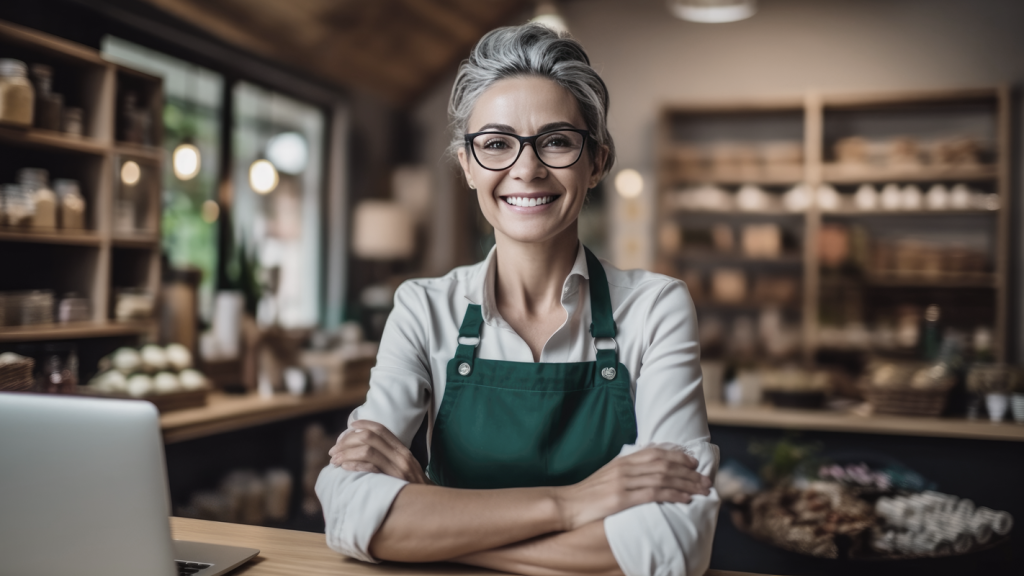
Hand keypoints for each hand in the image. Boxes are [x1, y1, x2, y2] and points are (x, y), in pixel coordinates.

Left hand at [328, 419, 429, 483]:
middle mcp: (401, 456)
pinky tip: (345, 468)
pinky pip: (370, 468)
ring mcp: (397, 469)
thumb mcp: (405, 468)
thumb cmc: (413, 489)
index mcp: (403, 450)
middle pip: (369, 437)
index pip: (381, 429)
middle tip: (334, 451)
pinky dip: (355, 465)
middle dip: (347, 441)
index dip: (363, 425)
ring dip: (346, 453)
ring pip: (367, 450)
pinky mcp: (393, 482)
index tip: (349, 427)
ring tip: (335, 461)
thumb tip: (365, 451)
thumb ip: (390, 458)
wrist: (430, 507)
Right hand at [553, 447, 710, 530]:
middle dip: (688, 472)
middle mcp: (625, 468)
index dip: (678, 456)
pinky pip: (653, 494)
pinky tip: (685, 498)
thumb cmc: (588, 493)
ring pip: (663, 478)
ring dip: (686, 483)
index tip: (694, 462)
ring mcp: (623, 482)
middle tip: (706, 479)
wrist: (567, 504)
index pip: (656, 452)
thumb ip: (628, 469)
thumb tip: (648, 467)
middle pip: (664, 465)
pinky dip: (672, 494)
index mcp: (623, 460)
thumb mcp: (609, 474)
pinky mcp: (621, 499)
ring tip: (702, 489)